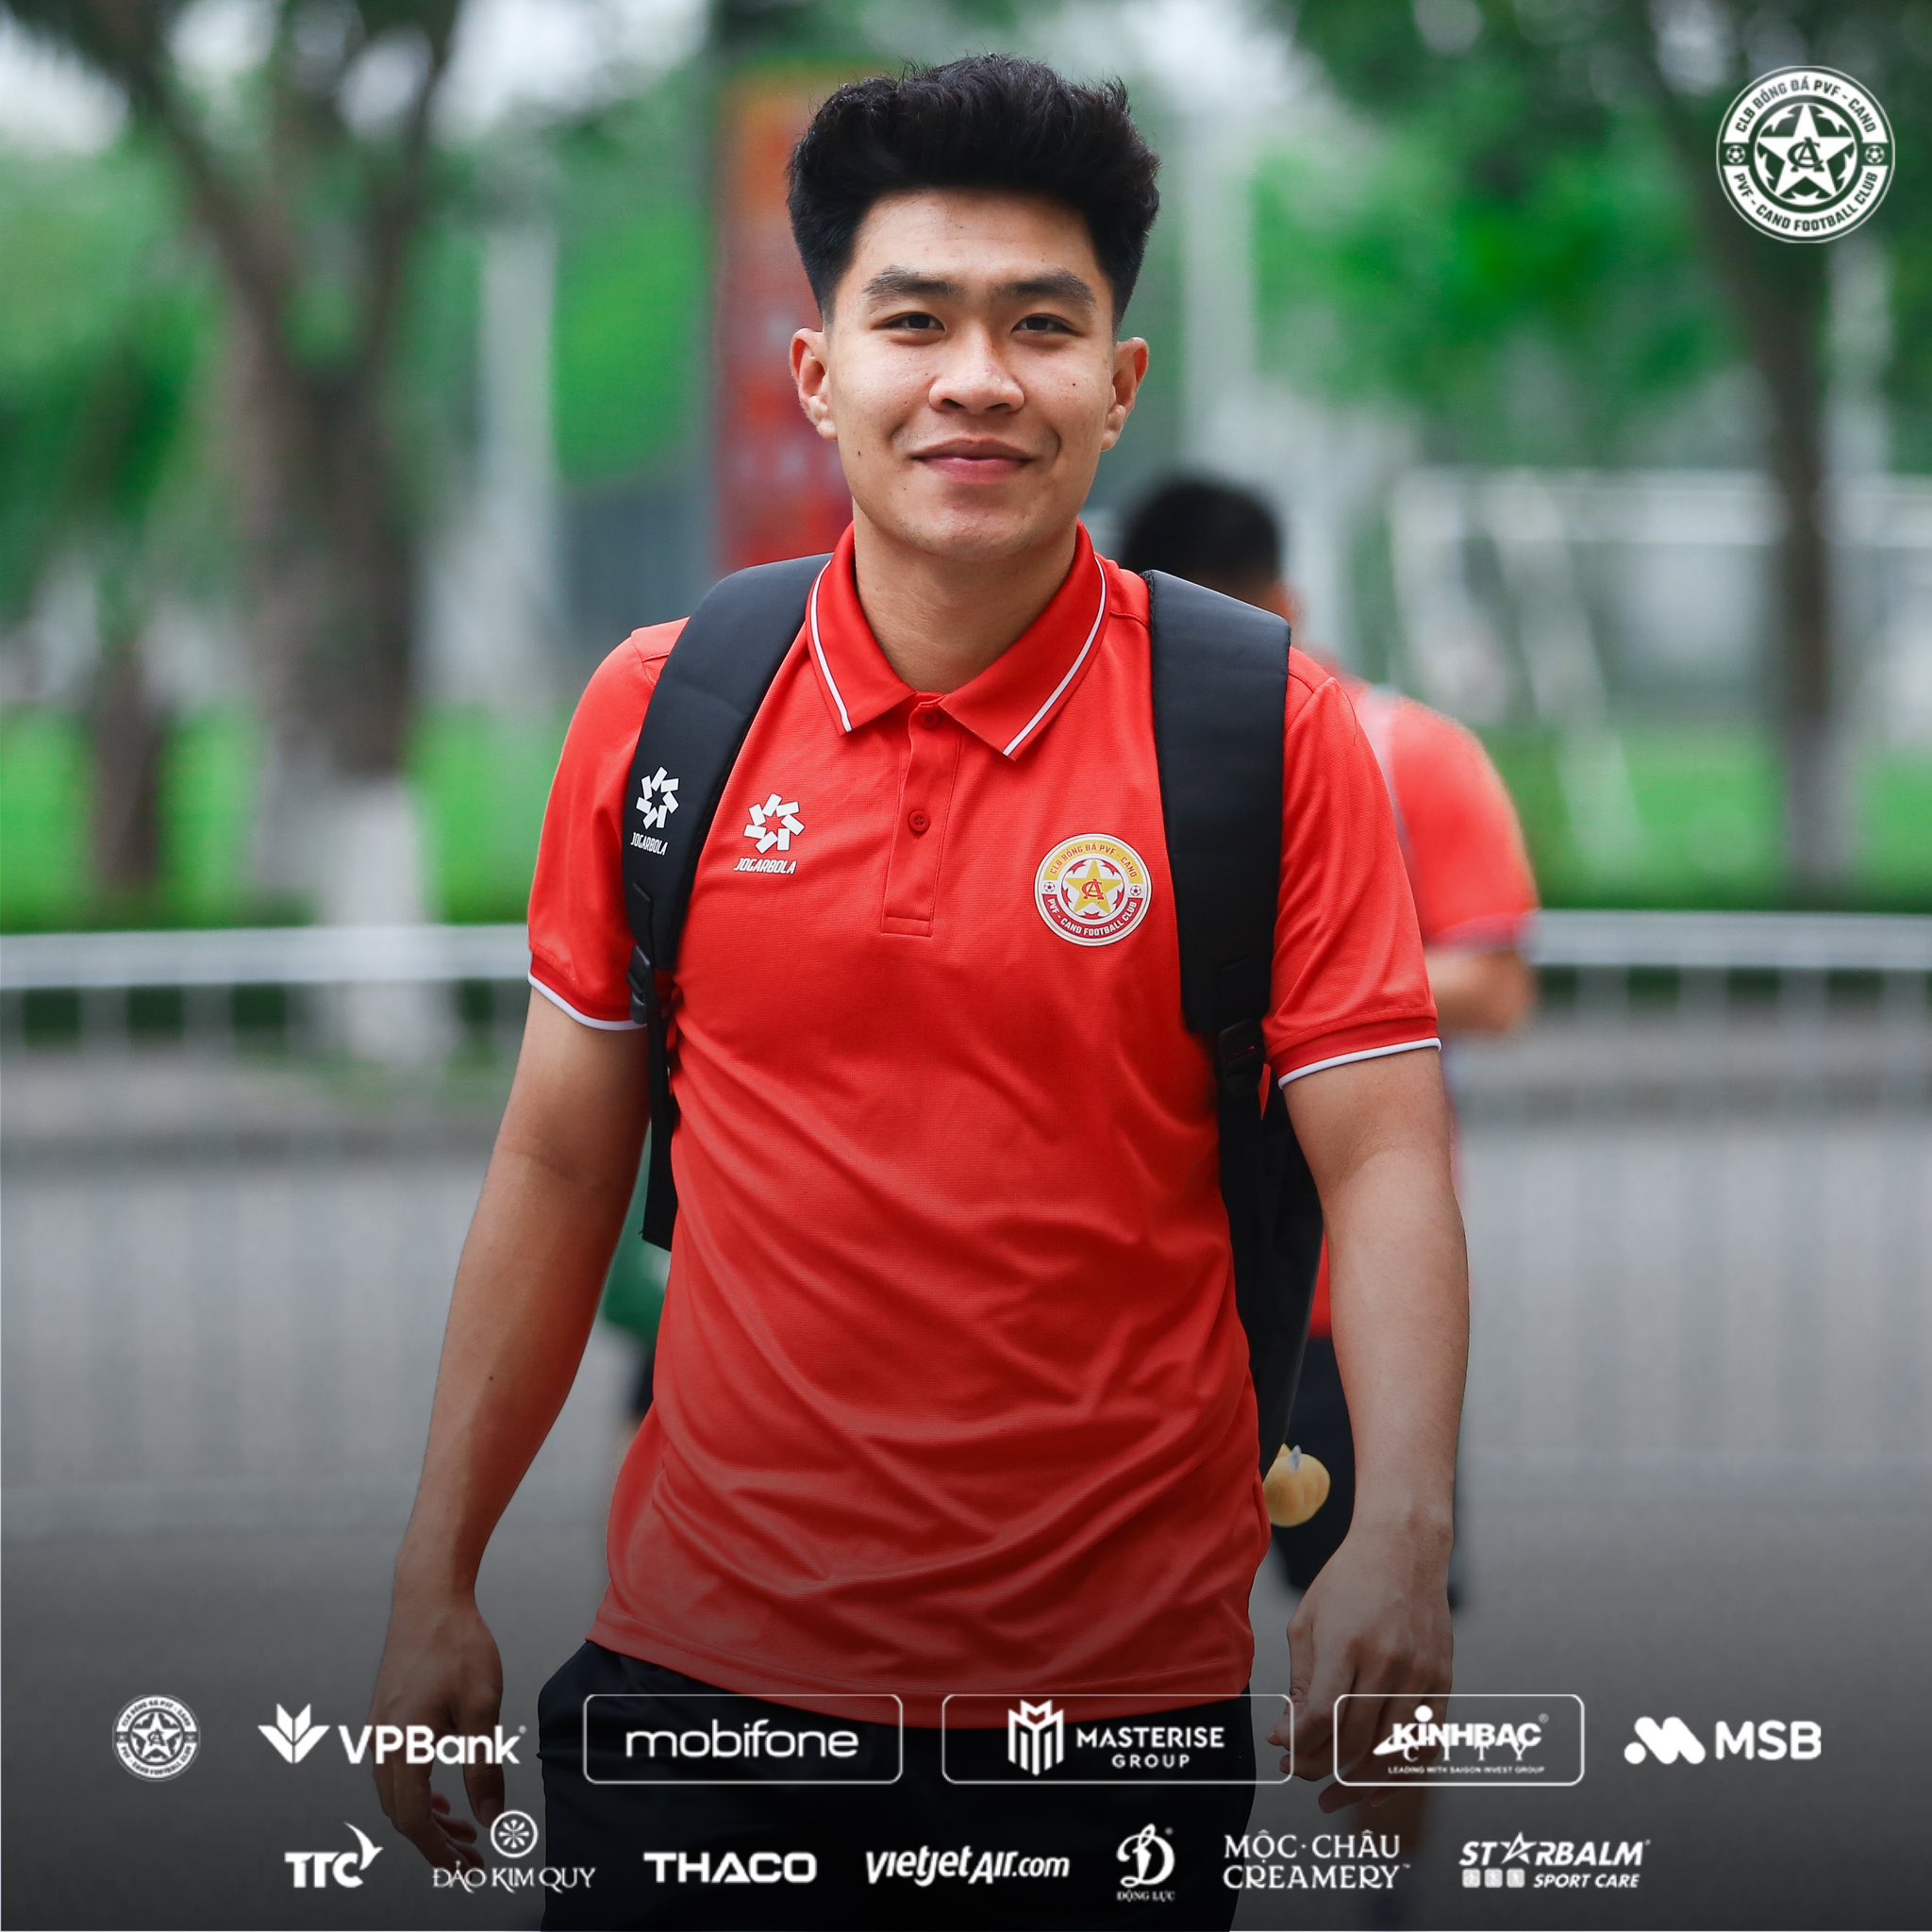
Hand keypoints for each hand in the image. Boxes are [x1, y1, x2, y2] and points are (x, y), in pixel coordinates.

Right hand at [368, 1584, 505, 1869]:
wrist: (429, 1598)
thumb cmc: (458, 1646)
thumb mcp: (482, 1707)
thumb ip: (484, 1766)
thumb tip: (490, 1818)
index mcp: (403, 1745)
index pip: (414, 1819)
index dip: (440, 1851)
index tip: (467, 1868)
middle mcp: (381, 1743)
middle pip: (400, 1813)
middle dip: (435, 1842)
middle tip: (470, 1859)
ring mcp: (379, 1730)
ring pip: (395, 1794)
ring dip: (426, 1818)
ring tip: (462, 1830)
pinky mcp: (385, 1718)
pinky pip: (394, 1771)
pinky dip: (416, 1792)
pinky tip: (440, 1795)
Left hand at [1267, 1521, 1452, 1811]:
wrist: (1404, 1548)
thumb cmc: (1348, 1580)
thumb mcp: (1308, 1622)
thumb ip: (1300, 1684)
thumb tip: (1286, 1738)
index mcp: (1348, 1643)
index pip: (1324, 1717)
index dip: (1300, 1748)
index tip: (1285, 1756)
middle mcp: (1389, 1662)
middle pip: (1355, 1740)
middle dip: (1321, 1767)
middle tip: (1301, 1774)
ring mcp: (1421, 1674)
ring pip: (1391, 1751)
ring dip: (1359, 1782)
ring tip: (1334, 1794)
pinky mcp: (1443, 1681)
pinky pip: (1426, 1743)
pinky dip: (1401, 1772)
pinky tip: (1376, 1786)